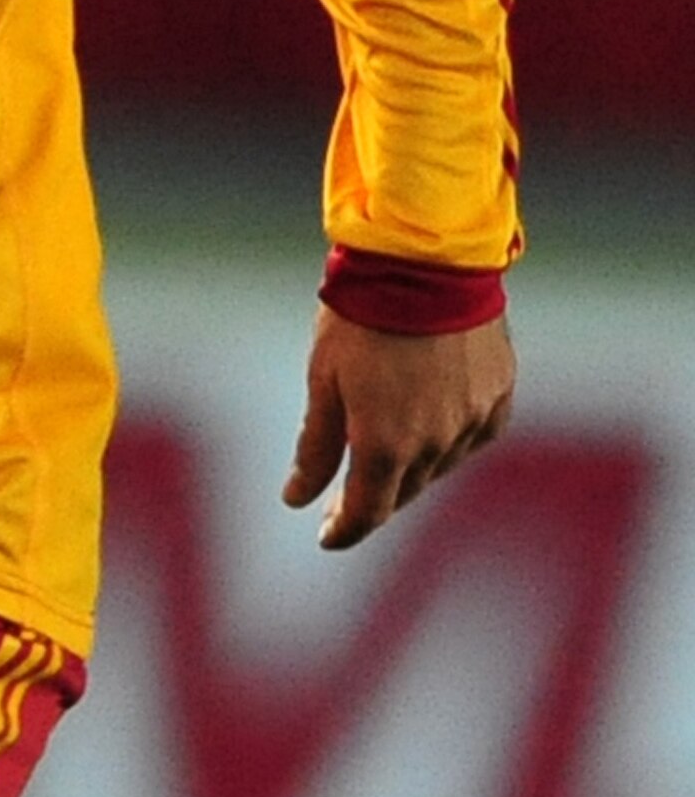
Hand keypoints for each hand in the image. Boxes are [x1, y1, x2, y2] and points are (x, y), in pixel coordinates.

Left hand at [282, 309, 515, 551]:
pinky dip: (449, 441)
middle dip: (373, 497)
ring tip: (386, 447)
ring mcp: (471, 420)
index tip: (329, 535)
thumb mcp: (324, 381)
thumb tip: (297, 498)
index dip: (345, 530)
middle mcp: (434, 443)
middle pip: (401, 492)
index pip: (367, 512)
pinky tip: (432, 427)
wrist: (426, 261)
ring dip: (410, 468)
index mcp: (385, 445)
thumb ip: (316, 447)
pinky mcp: (498, 395)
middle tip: (346, 495)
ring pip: (438, 467)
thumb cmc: (362, 316)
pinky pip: (472, 436)